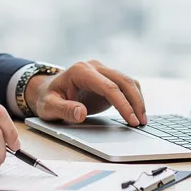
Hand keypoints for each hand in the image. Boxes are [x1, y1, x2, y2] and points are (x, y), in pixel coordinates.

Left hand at [27, 60, 147, 126]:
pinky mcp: (108, 79)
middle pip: (123, 81)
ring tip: (142, 121)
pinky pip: (126, 86)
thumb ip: (64, 109)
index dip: (122, 104)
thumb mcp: (49, 106)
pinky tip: (137, 113)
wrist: (48, 90)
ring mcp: (102, 71)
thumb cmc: (48, 98)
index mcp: (80, 71)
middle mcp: (94, 67)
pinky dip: (134, 98)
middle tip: (140, 123)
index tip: (131, 120)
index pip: (108, 87)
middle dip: (135, 102)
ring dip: (138, 100)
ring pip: (128, 82)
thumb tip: (81, 113)